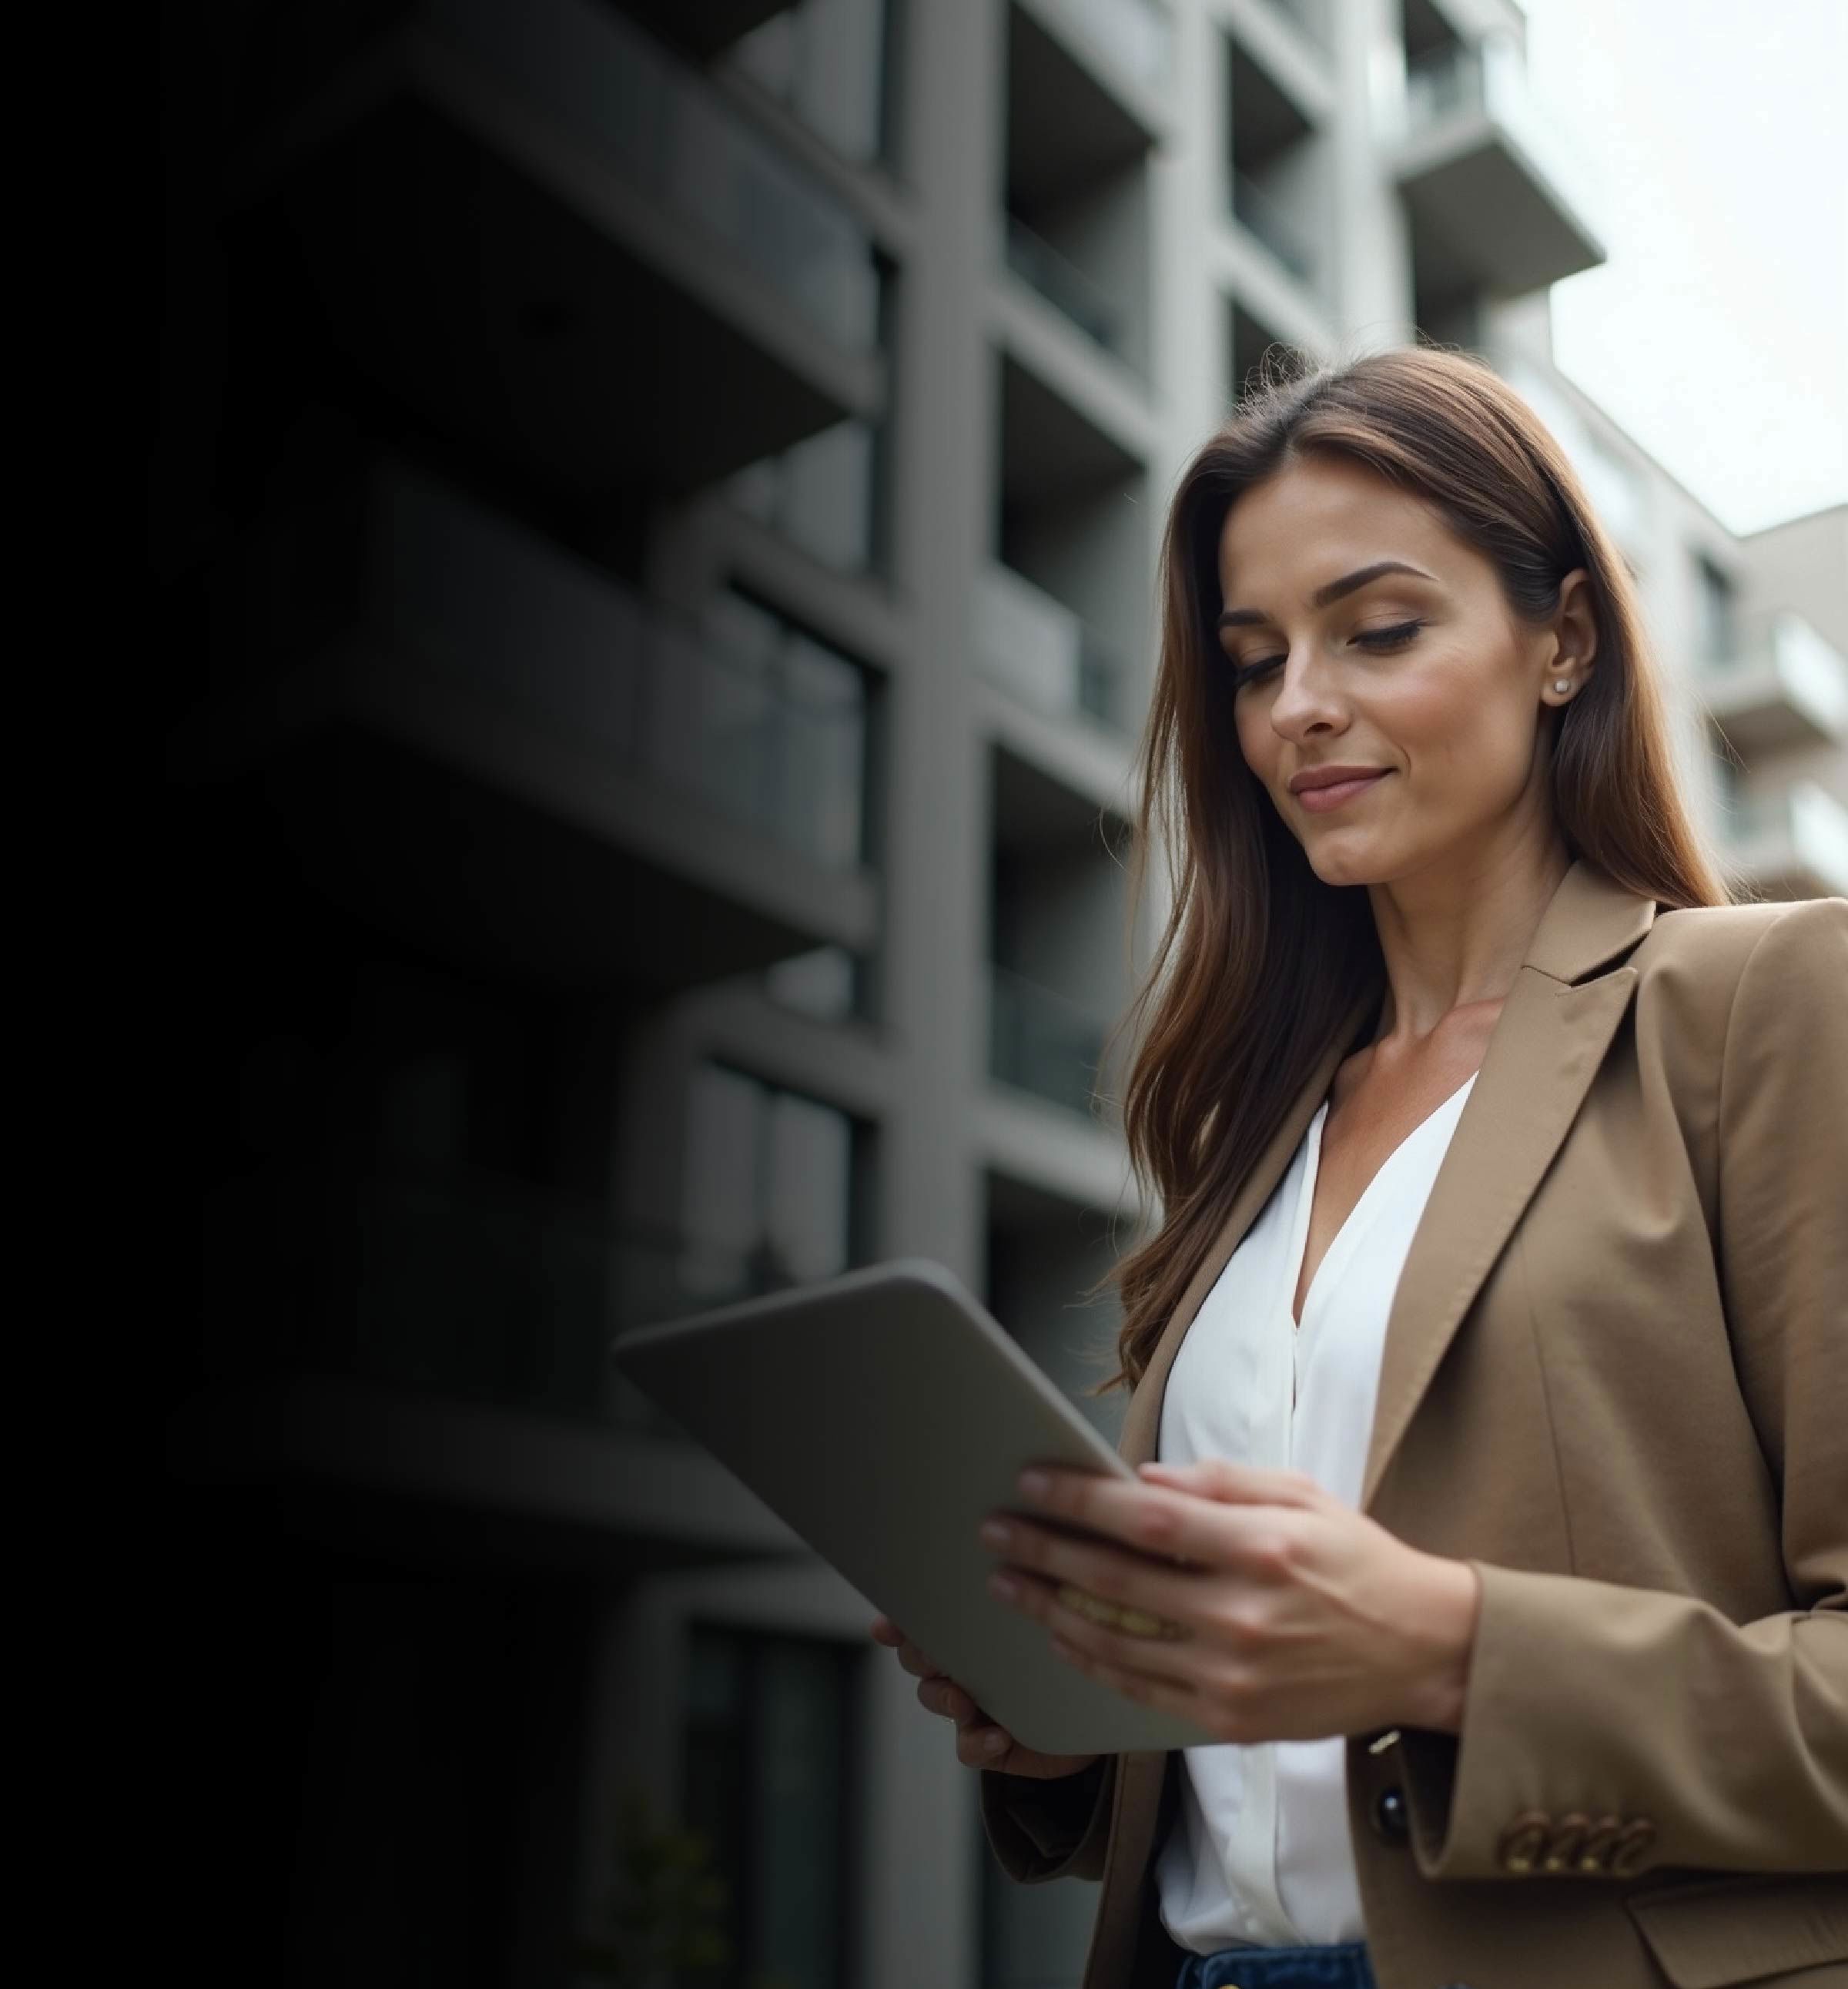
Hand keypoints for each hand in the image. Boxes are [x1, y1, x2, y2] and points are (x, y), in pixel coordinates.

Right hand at [868, 1614, 1100, 1779]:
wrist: (1093, 1717)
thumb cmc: (1065, 1660)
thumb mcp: (1045, 1624)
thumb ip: (1021, 1604)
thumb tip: (1015, 1574)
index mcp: (971, 1631)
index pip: (924, 1619)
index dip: (898, 1621)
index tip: (886, 1624)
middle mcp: (962, 1666)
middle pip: (917, 1656)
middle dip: (919, 1654)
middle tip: (935, 1654)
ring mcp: (971, 1706)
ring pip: (934, 1697)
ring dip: (945, 1697)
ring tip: (965, 1700)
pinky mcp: (987, 1744)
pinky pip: (966, 1746)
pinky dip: (978, 1741)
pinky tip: (999, 1736)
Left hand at [978, 1460, 1480, 1743]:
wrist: (1423, 1652)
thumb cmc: (1357, 1561)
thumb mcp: (1299, 1495)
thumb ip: (1218, 1484)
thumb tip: (1139, 1481)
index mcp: (1259, 1547)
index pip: (1144, 1520)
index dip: (1077, 1500)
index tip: (1029, 1482)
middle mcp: (1241, 1616)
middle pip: (1114, 1582)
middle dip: (1042, 1553)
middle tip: (994, 1532)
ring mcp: (1233, 1676)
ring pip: (1115, 1642)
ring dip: (1050, 1610)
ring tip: (1008, 1585)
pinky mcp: (1231, 1720)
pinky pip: (1140, 1690)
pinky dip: (1091, 1662)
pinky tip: (1060, 1635)